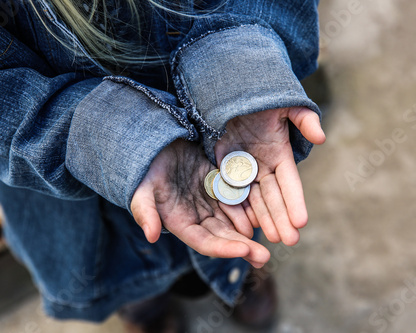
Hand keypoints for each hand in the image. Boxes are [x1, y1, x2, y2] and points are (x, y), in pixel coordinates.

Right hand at [131, 139, 270, 267]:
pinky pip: (237, 199)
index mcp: (180, 223)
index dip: (223, 248)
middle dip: (243, 246)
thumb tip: (151, 236)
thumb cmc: (145, 168)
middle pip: (223, 236)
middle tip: (264, 256)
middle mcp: (197, 217)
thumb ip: (146, 212)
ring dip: (250, 231)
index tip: (244, 250)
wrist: (155, 144)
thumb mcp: (142, 188)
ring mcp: (209, 202)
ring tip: (272, 239)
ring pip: (233, 221)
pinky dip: (249, 207)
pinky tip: (265, 213)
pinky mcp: (219, 185)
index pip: (204, 242)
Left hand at [214, 107, 324, 245]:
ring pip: (254, 200)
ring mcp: (244, 169)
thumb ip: (304, 119)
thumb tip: (321, 138)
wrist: (228, 91)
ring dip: (263, 219)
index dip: (295, 201)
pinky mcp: (224, 169)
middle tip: (288, 241)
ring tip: (270, 239)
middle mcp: (263, 166)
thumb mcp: (284, 104)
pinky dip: (238, 210)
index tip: (302, 221)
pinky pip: (231, 193)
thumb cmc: (260, 96)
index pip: (289, 181)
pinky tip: (244, 227)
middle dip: (281, 217)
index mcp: (279, 153)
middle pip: (273, 196)